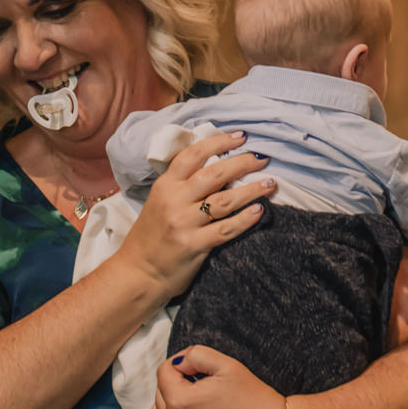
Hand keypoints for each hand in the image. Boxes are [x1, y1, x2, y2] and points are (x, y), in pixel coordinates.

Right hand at [116, 131, 272, 300]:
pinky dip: (245, 219)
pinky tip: (260, 211)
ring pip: (224, 200)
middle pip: (214, 174)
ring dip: (252, 190)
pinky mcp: (193, 244)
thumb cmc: (152, 235)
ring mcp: (183, 222)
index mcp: (165, 185)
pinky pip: (226, 229)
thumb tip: (219, 164)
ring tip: (270, 183)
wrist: (137, 272)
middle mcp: (174, 200)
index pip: (193, 155)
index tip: (241, 136)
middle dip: (243, 163)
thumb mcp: (160, 201)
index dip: (219, 142)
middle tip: (263, 159)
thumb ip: (184, 184)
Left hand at [148, 346, 284, 408]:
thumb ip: (195, 355)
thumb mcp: (228, 365)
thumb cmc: (253, 398)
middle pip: (159, 394)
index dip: (181, 365)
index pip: (164, 372)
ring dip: (169, 408)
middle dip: (176, 386)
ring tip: (194, 406)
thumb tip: (177, 363)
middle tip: (202, 388)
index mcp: (181, 400)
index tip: (198, 370)